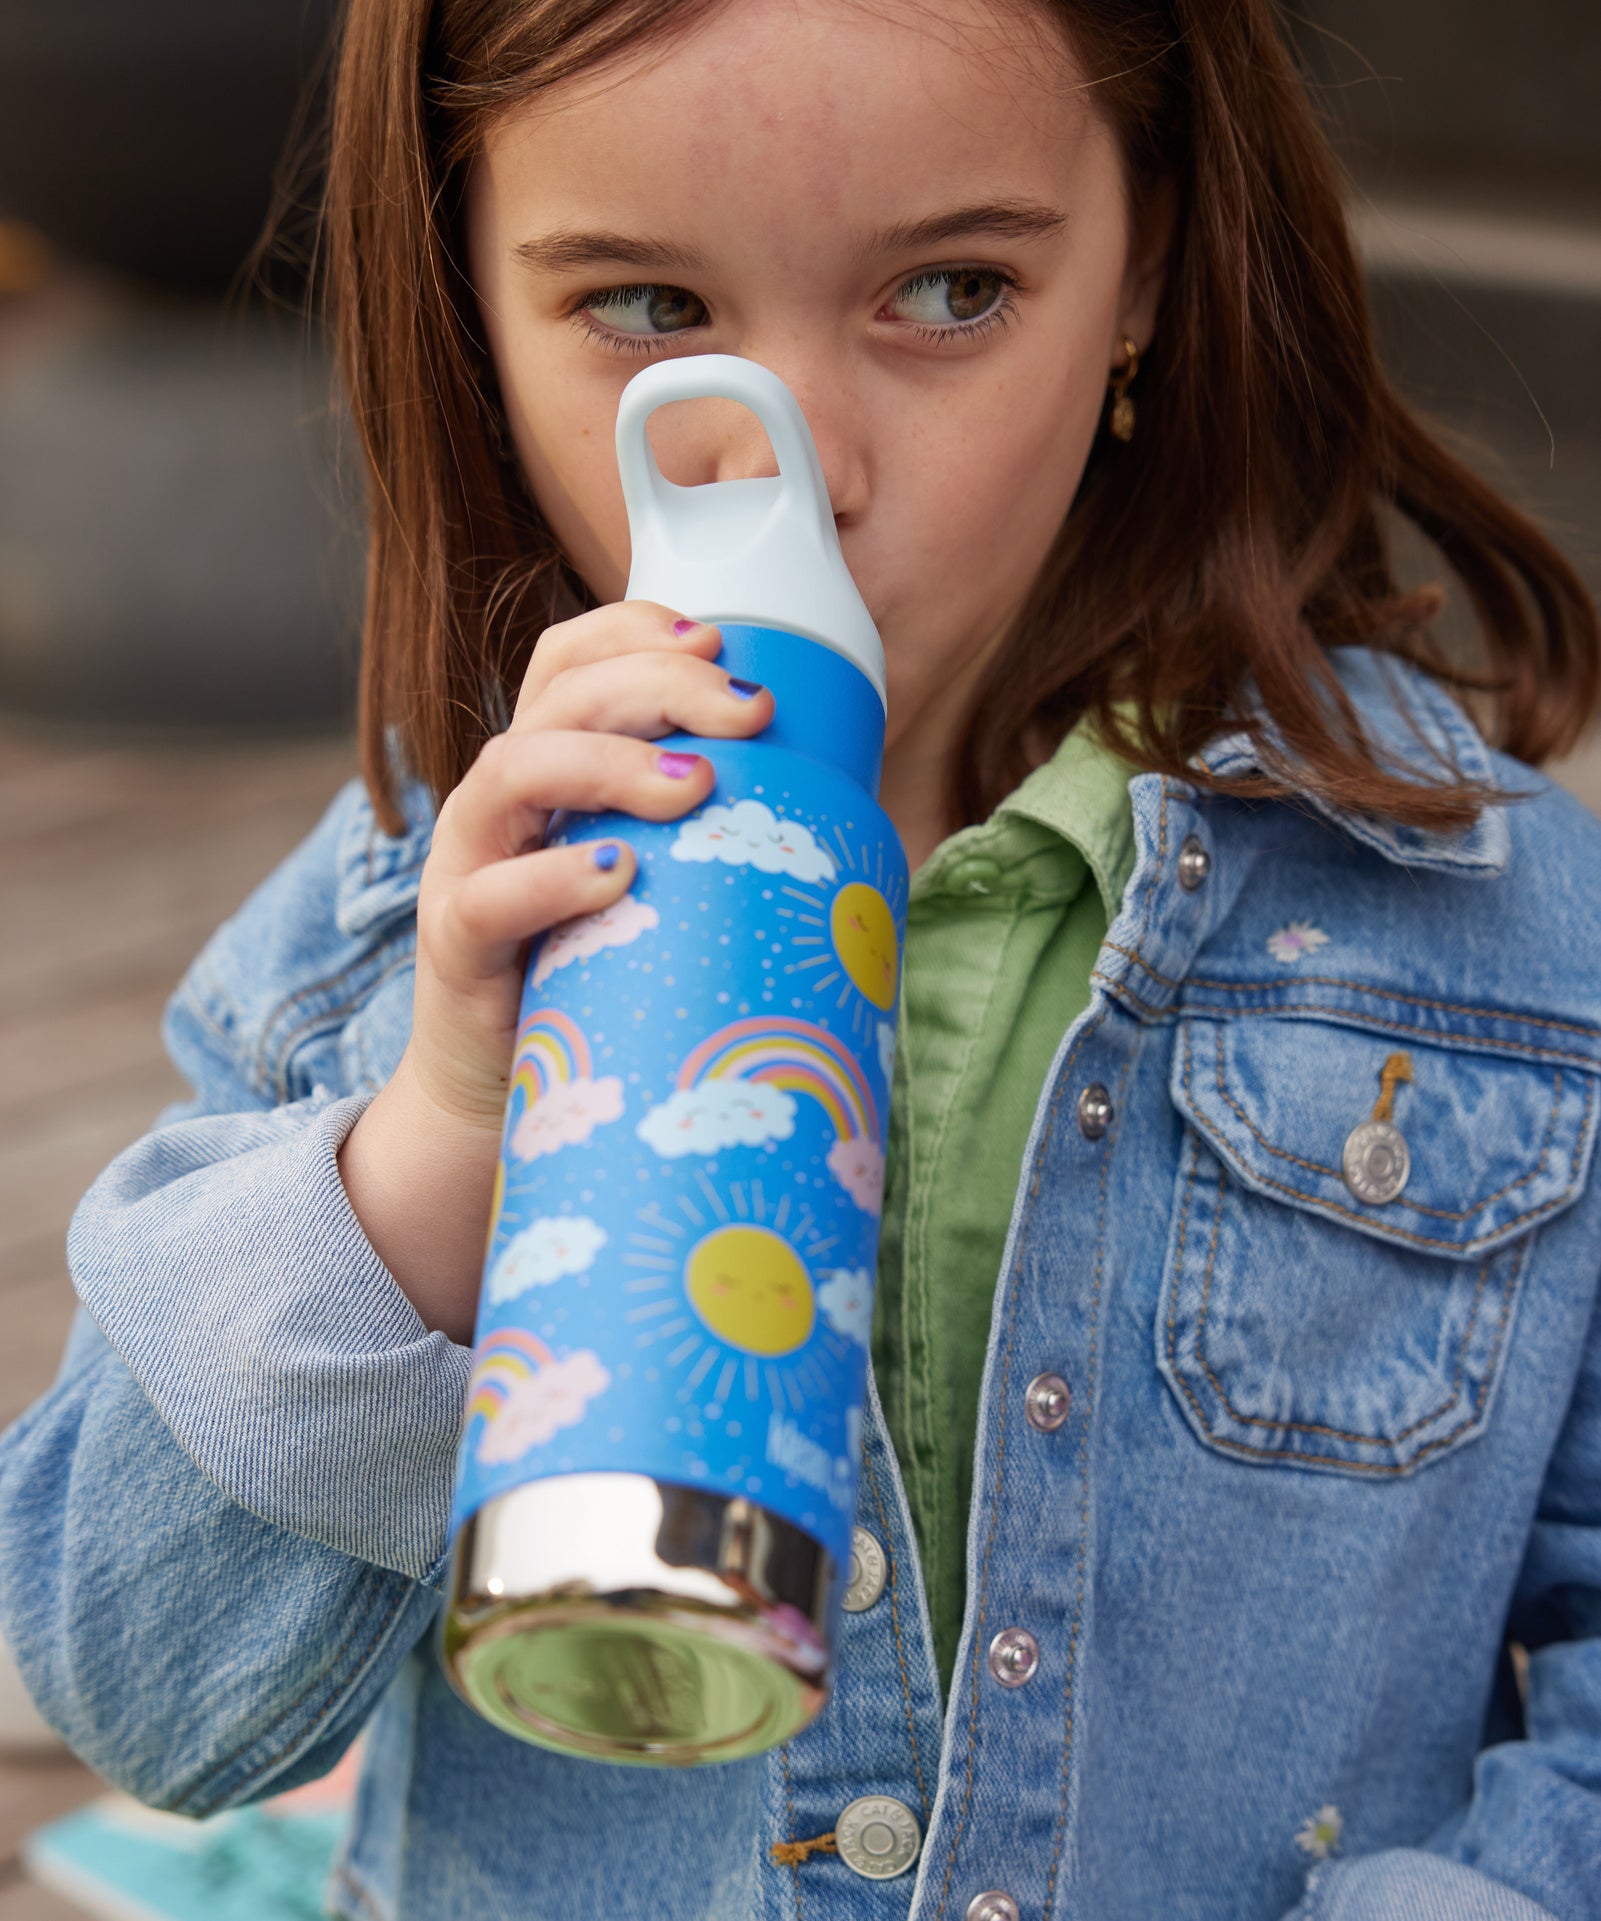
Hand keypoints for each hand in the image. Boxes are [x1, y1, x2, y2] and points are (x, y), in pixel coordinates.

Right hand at [337, 601, 773, 1340]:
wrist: (498, 1105)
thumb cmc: (594, 985)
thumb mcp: (657, 895)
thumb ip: (708, 845)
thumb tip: (848, 825)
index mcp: (550, 775)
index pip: (568, 661)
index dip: (633, 628)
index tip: (721, 641)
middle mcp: (501, 805)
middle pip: (556, 697)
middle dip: (657, 683)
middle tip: (749, 712)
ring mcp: (467, 869)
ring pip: (511, 771)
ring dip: (608, 761)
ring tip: (694, 783)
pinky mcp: (455, 948)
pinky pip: (486, 897)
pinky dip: (551, 878)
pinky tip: (616, 872)